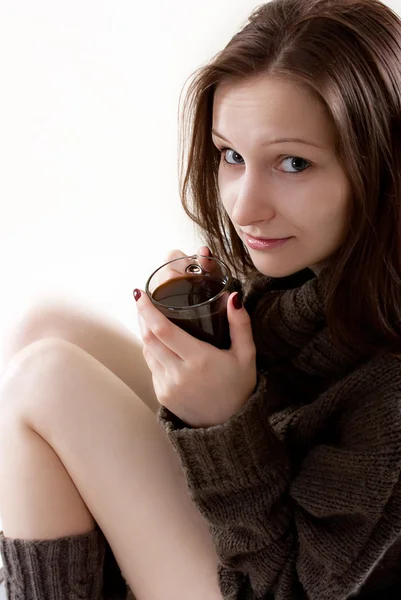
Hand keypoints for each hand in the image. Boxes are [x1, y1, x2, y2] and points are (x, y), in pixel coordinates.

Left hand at [135, 247, 256, 427]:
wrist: (229, 426)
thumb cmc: (239, 386)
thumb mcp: (246, 355)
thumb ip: (240, 324)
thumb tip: (233, 296)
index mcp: (199, 360)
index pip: (163, 330)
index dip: (147, 310)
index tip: (141, 294)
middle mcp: (178, 374)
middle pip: (149, 338)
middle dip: (143, 317)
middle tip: (144, 301)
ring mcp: (167, 386)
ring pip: (147, 352)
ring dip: (146, 334)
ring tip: (152, 320)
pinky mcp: (162, 395)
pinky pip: (152, 367)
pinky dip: (154, 352)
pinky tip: (163, 345)